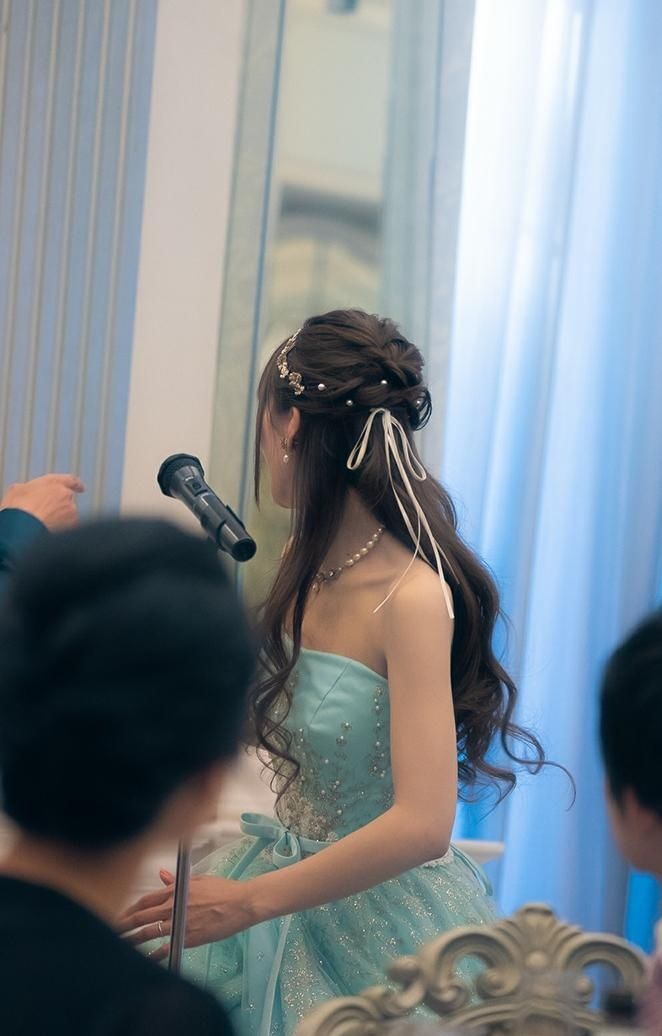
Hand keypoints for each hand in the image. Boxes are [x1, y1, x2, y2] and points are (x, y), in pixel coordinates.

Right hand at [0, 474, 84, 528]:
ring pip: (69, 515)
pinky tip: (48, 532)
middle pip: (67, 500)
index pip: (70, 480)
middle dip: (60, 507)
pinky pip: (69, 527)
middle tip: (45, 514)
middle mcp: (65, 494)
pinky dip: (62, 530)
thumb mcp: (16, 490)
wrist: (23, 527)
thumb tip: (27, 492)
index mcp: (53, 482)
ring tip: (42, 524)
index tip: (81, 488)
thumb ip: (28, 488)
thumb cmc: (17, 508)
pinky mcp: (72, 525)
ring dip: (60, 519)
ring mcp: (71, 510)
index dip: (76, 484)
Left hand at [118, 869, 256, 962]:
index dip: (130, 908)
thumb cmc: (223, 890)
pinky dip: (154, 954)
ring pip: (149, 932)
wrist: (241, 903)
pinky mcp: (189, 938)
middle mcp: (174, 906)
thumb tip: (161, 875)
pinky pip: (166, 947)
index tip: (121, 916)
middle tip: (111, 931)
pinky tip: (145, 960)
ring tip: (120, 944)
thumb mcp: (198, 880)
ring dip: (132, 939)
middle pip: (141, 916)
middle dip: (124, 924)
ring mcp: (180, 923)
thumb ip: (176, 881)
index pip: (145, 900)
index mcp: (175, 890)